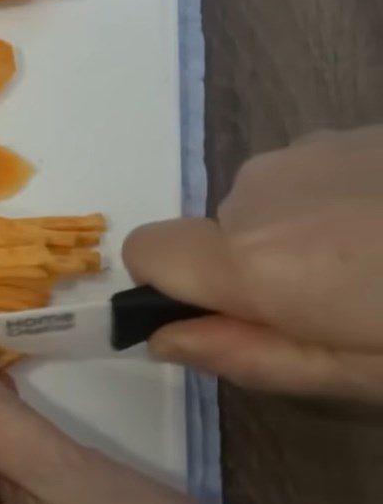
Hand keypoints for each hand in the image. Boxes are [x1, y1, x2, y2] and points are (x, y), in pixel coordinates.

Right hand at [123, 125, 382, 401]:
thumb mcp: (353, 373)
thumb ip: (247, 356)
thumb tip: (163, 338)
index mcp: (250, 258)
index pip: (144, 251)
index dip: (167, 286)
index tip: (223, 313)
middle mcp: (255, 192)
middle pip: (214, 236)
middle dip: (254, 269)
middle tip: (334, 303)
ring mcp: (300, 151)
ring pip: (260, 206)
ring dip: (295, 234)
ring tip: (373, 258)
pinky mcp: (340, 130)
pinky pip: (299, 178)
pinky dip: (326, 202)